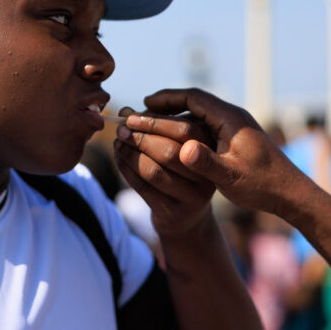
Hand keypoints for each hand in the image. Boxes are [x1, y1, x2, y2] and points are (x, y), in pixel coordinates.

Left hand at [113, 105, 216, 238]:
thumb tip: (126, 112)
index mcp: (212, 151)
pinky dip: (127, 170)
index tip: (129, 116)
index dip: (154, 121)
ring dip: (130, 154)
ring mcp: (191, 197)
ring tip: (118, 143)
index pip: (185, 130)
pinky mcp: (173, 212)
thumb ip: (158, 128)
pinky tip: (119, 158)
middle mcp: (206, 175)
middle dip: (139, 137)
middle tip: (120, 129)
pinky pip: (144, 188)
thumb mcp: (178, 147)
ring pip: (154, 171)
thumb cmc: (180, 171)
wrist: (186, 217)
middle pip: (169, 151)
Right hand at [137, 88, 299, 215]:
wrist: (291, 194)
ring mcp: (234, 127)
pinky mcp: (235, 138)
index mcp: (231, 120)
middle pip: (194, 102)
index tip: (145, 103)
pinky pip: (205, 126)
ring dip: (175, 117)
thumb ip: (206, 163)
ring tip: (151, 125)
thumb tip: (183, 149)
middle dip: (166, 106)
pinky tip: (172, 141)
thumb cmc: (263, 186)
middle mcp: (233, 117)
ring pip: (198, 114)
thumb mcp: (231, 178)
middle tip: (141, 113)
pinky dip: (186, 129)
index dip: (167, 98)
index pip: (194, 97)